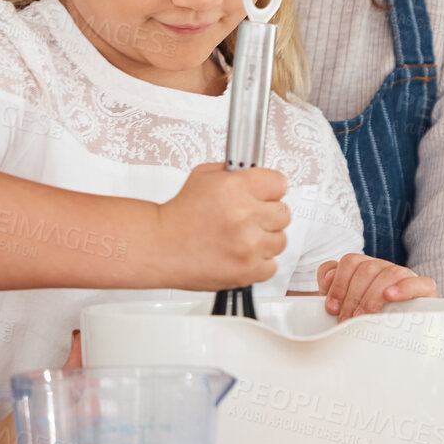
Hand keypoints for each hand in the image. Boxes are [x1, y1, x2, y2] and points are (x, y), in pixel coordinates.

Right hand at [156, 162, 290, 288]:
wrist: (160, 247)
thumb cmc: (179, 214)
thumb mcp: (204, 176)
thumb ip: (235, 172)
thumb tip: (257, 172)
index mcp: (236, 188)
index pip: (279, 183)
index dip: (270, 189)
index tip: (263, 194)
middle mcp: (245, 216)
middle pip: (283, 213)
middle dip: (267, 214)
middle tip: (248, 218)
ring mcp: (248, 246)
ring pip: (280, 240)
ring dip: (265, 239)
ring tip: (243, 238)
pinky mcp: (247, 271)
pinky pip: (272, 265)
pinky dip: (259, 262)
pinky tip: (241, 255)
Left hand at [315, 254, 436, 321]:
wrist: (394, 347)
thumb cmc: (361, 325)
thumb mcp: (341, 307)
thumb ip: (329, 288)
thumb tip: (329, 276)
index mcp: (364, 270)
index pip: (350, 262)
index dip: (338, 284)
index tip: (331, 309)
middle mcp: (384, 270)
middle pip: (367, 268)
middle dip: (352, 296)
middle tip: (346, 320)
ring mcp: (405, 278)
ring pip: (389, 272)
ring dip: (372, 296)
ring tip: (364, 317)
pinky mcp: (425, 292)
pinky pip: (420, 282)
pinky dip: (404, 288)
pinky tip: (390, 296)